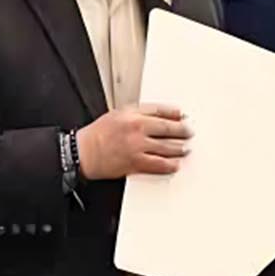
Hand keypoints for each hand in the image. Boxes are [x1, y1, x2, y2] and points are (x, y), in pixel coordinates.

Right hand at [77, 103, 192, 179]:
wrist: (84, 153)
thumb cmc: (98, 134)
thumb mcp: (118, 114)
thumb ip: (139, 112)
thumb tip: (160, 114)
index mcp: (132, 114)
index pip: (160, 110)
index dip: (175, 113)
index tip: (183, 115)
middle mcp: (136, 129)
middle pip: (167, 128)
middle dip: (182, 131)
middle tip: (189, 132)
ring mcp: (137, 147)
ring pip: (166, 147)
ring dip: (179, 148)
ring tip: (185, 148)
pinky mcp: (135, 163)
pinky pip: (158, 164)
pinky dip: (169, 165)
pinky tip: (175, 164)